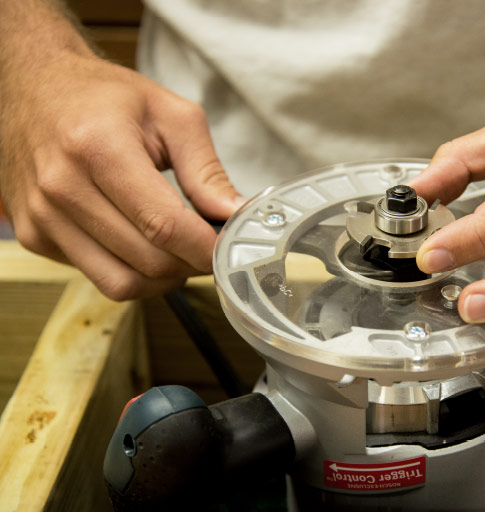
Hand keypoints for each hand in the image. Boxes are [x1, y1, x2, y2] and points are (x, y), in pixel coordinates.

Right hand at [0, 52, 242, 299]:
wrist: (33, 89)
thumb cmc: (105, 98)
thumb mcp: (170, 115)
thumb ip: (206, 170)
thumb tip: (236, 216)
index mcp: (98, 146)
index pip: (163, 224)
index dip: (205, 248)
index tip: (229, 251)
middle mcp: (62, 186)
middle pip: (146, 260)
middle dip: (190, 264)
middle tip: (209, 248)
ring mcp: (42, 216)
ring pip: (121, 283)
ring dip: (163, 278)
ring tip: (180, 252)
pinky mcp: (34, 235)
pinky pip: (97, 277)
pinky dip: (131, 272)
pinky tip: (142, 244)